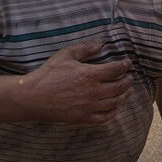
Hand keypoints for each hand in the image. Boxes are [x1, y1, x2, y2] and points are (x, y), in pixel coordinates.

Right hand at [17, 40, 132, 124]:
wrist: (32, 97)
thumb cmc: (47, 74)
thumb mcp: (66, 55)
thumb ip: (85, 48)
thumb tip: (101, 43)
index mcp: (90, 75)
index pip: (115, 70)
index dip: (124, 65)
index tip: (128, 63)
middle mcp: (93, 92)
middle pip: (119, 87)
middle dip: (127, 81)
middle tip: (130, 77)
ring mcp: (89, 107)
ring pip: (114, 102)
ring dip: (124, 96)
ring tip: (128, 91)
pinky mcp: (82, 118)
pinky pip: (103, 118)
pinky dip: (112, 113)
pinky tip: (115, 108)